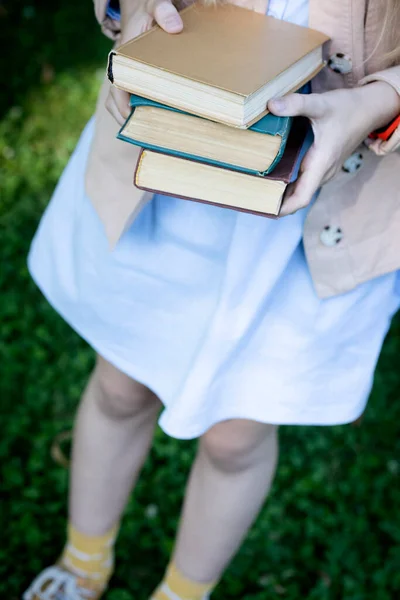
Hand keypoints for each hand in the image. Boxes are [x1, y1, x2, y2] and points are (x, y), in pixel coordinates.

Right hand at [106, 0, 184, 124]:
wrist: (147, 8)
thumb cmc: (151, 8)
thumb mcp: (155, 5)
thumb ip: (164, 11)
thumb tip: (174, 27)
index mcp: (121, 57)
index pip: (116, 88)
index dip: (122, 108)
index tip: (133, 123)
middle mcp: (119, 70)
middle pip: (116, 104)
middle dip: (130, 122)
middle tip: (148, 137)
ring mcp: (125, 78)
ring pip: (122, 106)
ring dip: (135, 120)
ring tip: (153, 135)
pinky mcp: (134, 82)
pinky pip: (133, 101)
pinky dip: (141, 113)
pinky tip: (158, 123)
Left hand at [268, 82, 399, 215]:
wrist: (370, 108)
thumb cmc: (347, 108)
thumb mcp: (321, 104)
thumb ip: (296, 104)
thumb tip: (271, 105)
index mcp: (321, 163)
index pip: (302, 197)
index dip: (283, 208)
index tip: (265, 210)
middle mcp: (323, 172)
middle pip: (298, 198)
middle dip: (276, 204)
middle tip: (251, 202)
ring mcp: (324, 171)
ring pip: (301, 191)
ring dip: (282, 196)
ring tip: (257, 194)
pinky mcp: (323, 166)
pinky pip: (304, 183)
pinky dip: (289, 186)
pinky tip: (273, 181)